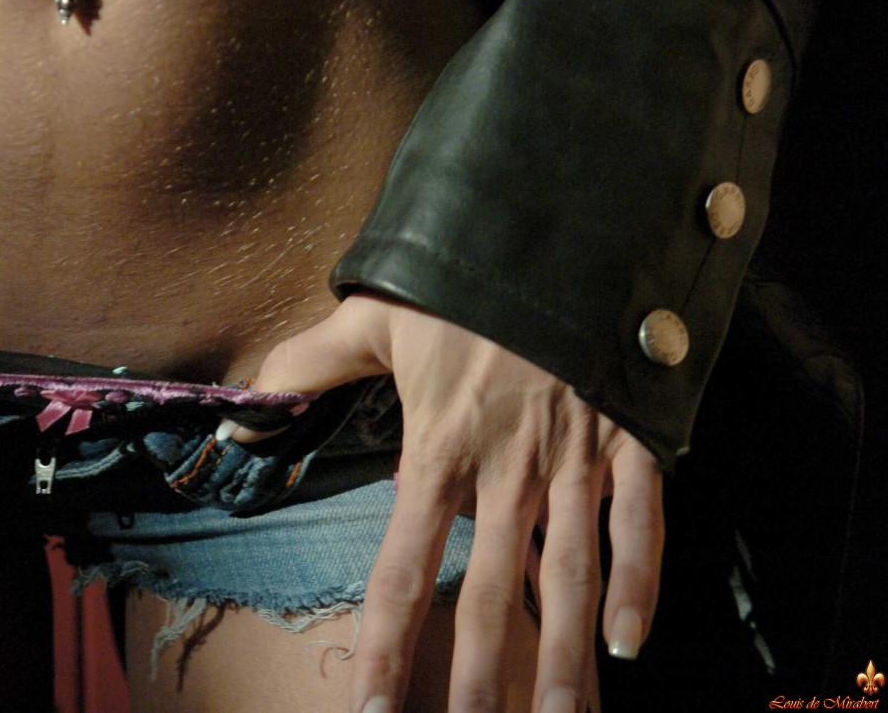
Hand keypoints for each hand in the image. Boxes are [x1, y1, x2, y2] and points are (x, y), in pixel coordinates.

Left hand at [245, 293, 663, 711]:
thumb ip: (312, 359)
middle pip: (490, 592)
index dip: (386, 643)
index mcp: (438, 446)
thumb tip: (248, 396)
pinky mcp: (627, 438)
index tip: (376, 709)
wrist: (556, 224)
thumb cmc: (462, 274)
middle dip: (482, 676)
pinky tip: (629, 642)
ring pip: (568, 573)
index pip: (402, 565)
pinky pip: (639, 520)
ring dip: (565, 654)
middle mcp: (504, 468)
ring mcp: (571, 457)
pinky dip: (639, 579)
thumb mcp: (376, 313)